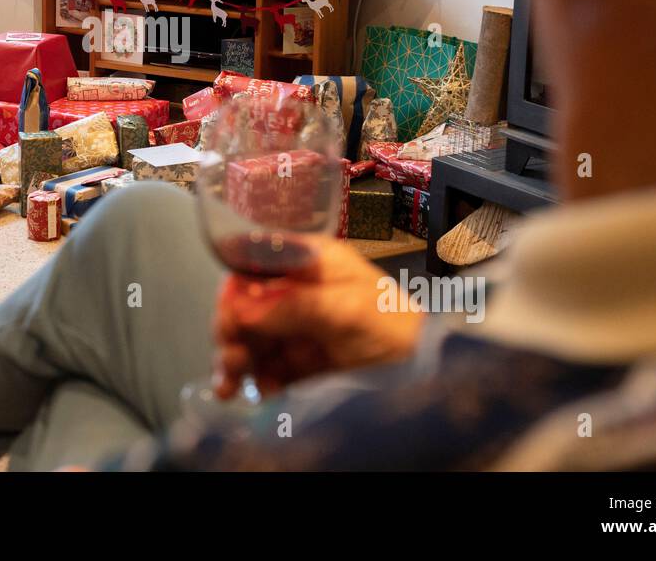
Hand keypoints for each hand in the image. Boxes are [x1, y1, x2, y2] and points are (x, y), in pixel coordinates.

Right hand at [212, 240, 424, 398]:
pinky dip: (253, 380)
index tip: (228, 320)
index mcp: (311, 263)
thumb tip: (244, 309)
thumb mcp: (348, 309)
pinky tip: (257, 392)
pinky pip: (264, 366)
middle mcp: (299, 290)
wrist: (426, 374)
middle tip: (231, 359)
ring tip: (231, 384)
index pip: (256, 265)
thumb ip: (296, 305)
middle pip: (246, 304)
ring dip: (236, 359)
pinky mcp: (300, 361)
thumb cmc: (396, 327)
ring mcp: (298, 327)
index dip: (236, 290)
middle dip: (231, 331)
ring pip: (250, 338)